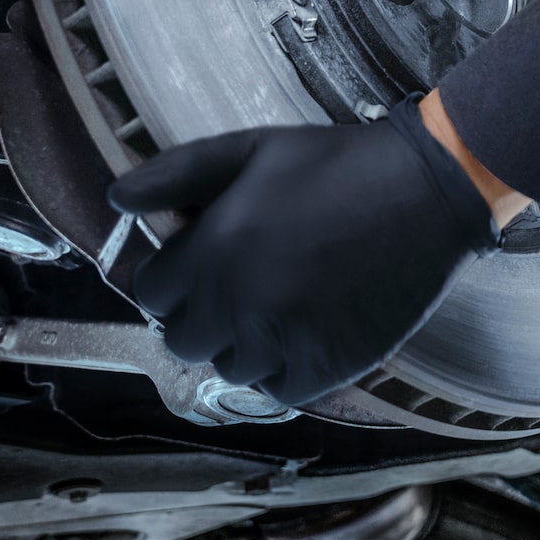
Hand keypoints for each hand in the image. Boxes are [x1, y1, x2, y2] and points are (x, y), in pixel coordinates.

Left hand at [108, 98, 500, 408]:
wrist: (424, 191)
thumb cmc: (333, 164)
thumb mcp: (250, 149)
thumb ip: (176, 173)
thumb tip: (115, 198)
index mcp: (214, 249)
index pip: (151, 291)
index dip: (172, 275)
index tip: (199, 260)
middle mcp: (239, 302)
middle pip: (181, 338)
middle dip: (199, 311)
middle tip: (239, 281)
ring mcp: (282, 340)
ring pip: (227, 367)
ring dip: (241, 341)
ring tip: (277, 300)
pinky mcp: (326, 367)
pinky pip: (275, 390)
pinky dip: (282, 367)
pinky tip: (304, 325)